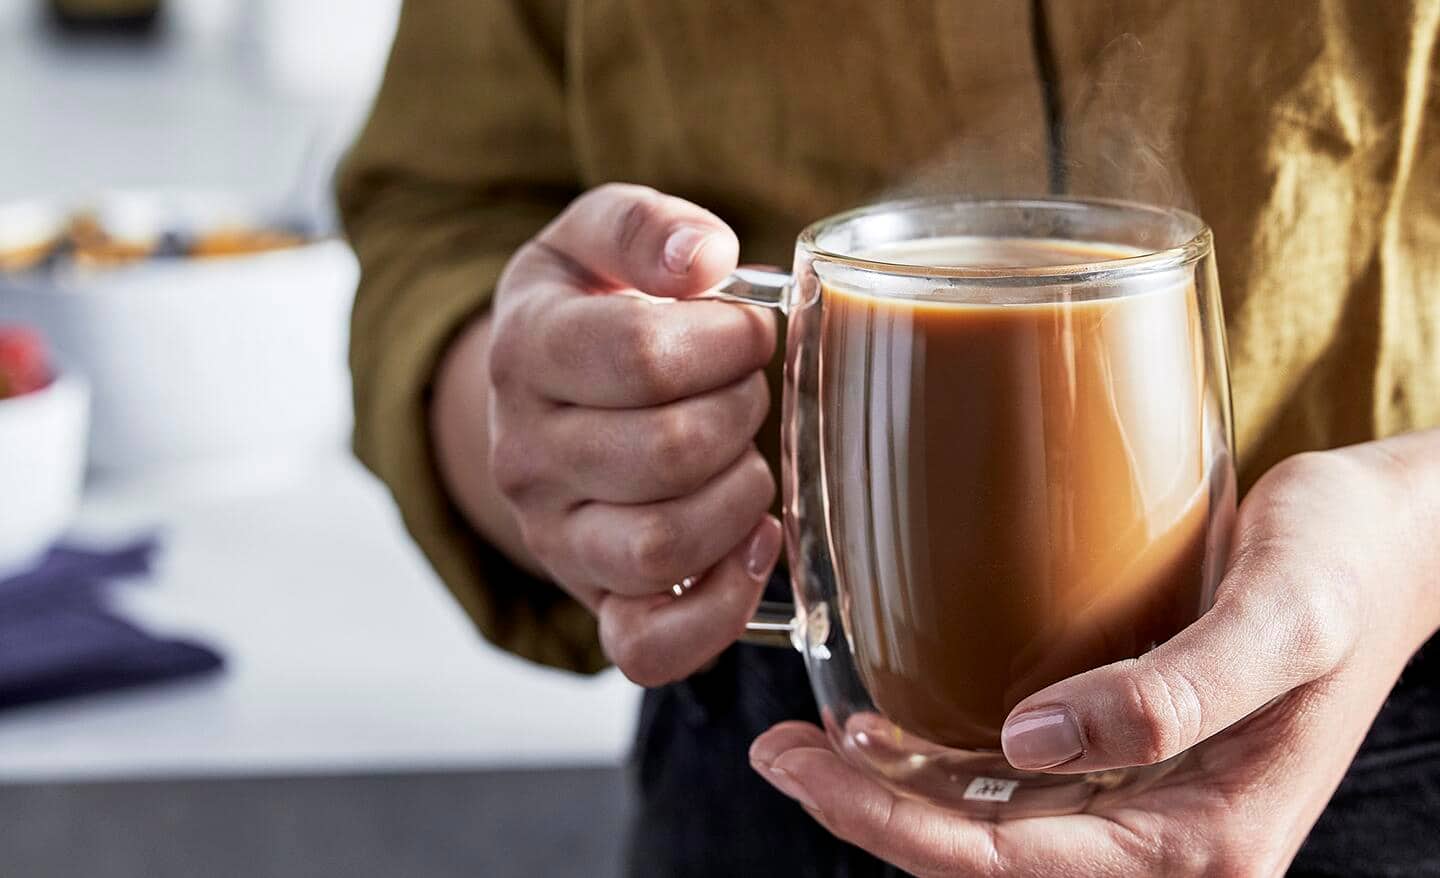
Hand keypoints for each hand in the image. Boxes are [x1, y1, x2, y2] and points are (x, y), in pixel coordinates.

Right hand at [478, 183, 780, 685]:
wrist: (540, 400)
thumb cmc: (589, 310)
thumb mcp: (594, 237)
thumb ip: (643, 227)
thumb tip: (704, 258)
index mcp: (525, 352)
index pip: (640, 354)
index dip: (725, 340)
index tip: (748, 330)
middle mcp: (525, 456)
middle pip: (667, 452)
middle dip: (742, 410)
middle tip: (748, 389)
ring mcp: (555, 539)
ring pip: (663, 546)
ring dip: (741, 494)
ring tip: (743, 454)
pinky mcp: (592, 600)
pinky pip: (647, 648)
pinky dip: (719, 608)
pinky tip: (754, 543)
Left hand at [751, 436, 1439, 875]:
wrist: (1388, 539)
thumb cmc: (1348, 565)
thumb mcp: (1284, 619)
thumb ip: (1173, 691)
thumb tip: (1033, 740)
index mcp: (1205, 844)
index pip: (1015, 863)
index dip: (897, 824)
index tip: (809, 761)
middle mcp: (1167, 841)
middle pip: (987, 859)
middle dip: (874, 816)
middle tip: (779, 750)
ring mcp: (1145, 805)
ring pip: (994, 830)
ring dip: (898, 798)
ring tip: (812, 744)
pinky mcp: (1129, 756)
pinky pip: (1021, 787)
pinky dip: (946, 765)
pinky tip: (894, 726)